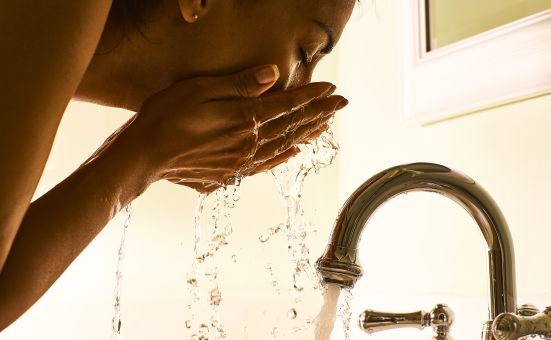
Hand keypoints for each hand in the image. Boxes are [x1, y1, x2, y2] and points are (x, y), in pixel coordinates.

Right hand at [120, 65, 347, 192]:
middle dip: (319, 113)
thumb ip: (239, 84)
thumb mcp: (200, 89)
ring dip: (306, 133)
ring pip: (283, 145)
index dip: (311, 96)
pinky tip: (294, 152)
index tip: (331, 89)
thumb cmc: (165, 116)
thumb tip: (274, 74)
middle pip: (291, 125)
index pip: (286, 104)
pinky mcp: (229, 173)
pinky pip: (265, 165)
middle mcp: (248, 142)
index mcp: (243, 118)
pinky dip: (283, 156)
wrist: (143, 156)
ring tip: (325, 125)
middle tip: (341, 105)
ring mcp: (240, 161)